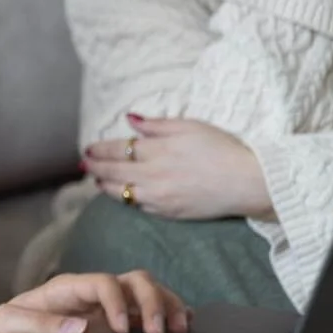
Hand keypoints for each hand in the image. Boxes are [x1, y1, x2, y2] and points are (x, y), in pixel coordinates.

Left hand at [0, 270, 190, 332]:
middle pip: (130, 280)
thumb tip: (81, 328)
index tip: (124, 330)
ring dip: (165, 304)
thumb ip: (40, 325)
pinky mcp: (108, 320)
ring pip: (142, 290)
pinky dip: (165, 311)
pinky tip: (182, 323)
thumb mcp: (9, 327)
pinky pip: (141, 308)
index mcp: (65, 289)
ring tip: (180, 328)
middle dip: (151, 301)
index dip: (118, 301)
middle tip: (161, 332)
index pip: (102, 282)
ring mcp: (100, 305)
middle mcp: (87, 292)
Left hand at [83, 114, 272, 219]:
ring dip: (104, 185)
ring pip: (120, 192)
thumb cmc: (222, 149)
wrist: (248, 183)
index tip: (88, 148)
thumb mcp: (190, 126)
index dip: (99, 149)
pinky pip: (138, 206)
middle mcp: (152, 175)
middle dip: (94, 167)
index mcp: (156, 150)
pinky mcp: (168, 213)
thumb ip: (156, 125)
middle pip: (112, 171)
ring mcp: (158, 197)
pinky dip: (125, 199)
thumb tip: (130, 120)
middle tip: (84, 164)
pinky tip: (121, 194)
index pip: (117, 149)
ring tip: (96, 179)